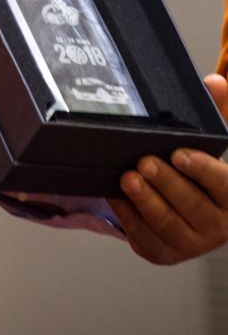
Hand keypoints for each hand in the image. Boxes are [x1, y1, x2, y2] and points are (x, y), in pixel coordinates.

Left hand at [108, 74, 227, 264]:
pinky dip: (129, 216)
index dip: (202, 170)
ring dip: (145, 201)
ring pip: (167, 224)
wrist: (186, 209)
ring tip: (126, 178)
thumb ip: (216, 111)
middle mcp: (216, 225)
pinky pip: (144, 237)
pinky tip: (117, 196)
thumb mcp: (209, 142)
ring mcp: (189, 243)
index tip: (179, 154)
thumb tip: (215, 82)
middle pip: (192, 206)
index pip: (223, 185)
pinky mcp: (162, 252)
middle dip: (166, 184)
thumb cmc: (198, 172)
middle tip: (144, 162)